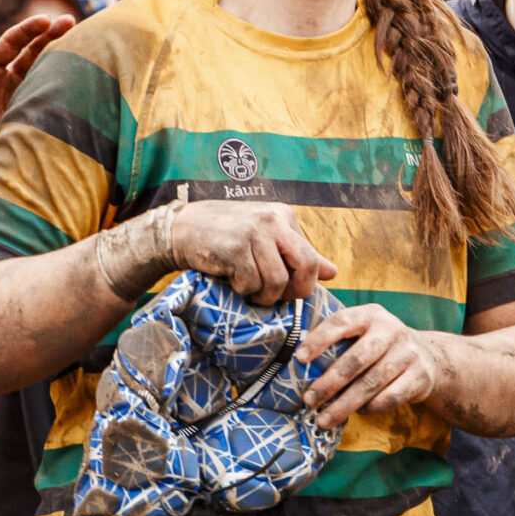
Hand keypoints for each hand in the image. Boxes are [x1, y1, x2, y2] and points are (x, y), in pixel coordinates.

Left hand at [0, 12, 72, 188]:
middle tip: (72, 21)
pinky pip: (50, 103)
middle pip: (33, 53)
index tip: (47, 20)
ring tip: (86, 47)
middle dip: (52, 36)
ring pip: (45, 75)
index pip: (11, 44)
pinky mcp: (29, 124)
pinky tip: (84, 84)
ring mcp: (19, 104)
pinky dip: (65, 91)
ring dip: (63, 59)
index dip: (29, 30)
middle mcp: (5, 85)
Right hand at [167, 200, 338, 304]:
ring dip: (263, 295)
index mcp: (284, 217)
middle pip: (305, 267)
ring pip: (276, 281)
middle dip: (294, 292)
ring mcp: (253, 233)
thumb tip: (333, 273)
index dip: (303, 283)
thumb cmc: (226, 235)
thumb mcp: (266, 239)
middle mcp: (272, 220)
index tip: (287, 291)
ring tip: (249, 289)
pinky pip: (250, 284)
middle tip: (276, 298)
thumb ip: (298, 254)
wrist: (181, 228)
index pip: (311, 258)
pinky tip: (232, 280)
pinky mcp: (234, 248)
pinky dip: (242, 290)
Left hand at [297, 301, 438, 427]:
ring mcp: (408, 353)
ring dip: (344, 405)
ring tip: (323, 419)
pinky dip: (369, 408)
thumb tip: (301, 365)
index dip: (319, 339)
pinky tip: (356, 412)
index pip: (341, 322)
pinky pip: (389, 398)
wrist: (428, 357)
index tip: (299, 358)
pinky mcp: (420, 376)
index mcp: (371, 314)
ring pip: (371, 384)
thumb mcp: (364, 331)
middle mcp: (392, 330)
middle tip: (309, 400)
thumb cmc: (381, 346)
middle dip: (329, 383)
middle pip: (356, 360)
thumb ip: (339, 340)